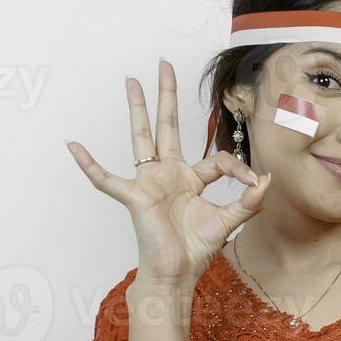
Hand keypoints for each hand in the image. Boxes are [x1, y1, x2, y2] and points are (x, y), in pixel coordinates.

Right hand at [65, 58, 272, 288]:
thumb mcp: (229, 222)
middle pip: (168, 127)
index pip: (217, 159)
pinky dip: (89, 165)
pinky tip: (73, 146)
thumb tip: (267, 180)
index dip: (239, 169)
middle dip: (167, 96)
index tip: (254, 183)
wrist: (176, 275)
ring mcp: (149, 182)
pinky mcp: (135, 196)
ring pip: (142, 138)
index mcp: (191, 179)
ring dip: (137, 109)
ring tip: (132, 81)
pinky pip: (107, 179)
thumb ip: (249, 202)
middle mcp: (169, 174)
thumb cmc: (195, 251)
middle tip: (165, 65)